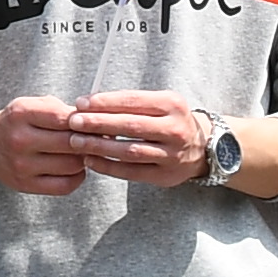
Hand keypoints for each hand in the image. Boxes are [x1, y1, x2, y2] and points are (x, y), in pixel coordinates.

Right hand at [0, 94, 101, 195]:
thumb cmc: (15, 122)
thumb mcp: (31, 105)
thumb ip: (60, 110)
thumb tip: (96, 122)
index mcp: (21, 113)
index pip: (64, 118)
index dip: (86, 121)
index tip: (98, 122)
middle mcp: (19, 140)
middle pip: (70, 143)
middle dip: (89, 140)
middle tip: (99, 138)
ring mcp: (21, 165)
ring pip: (71, 165)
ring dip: (84, 158)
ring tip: (84, 151)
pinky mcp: (25, 185)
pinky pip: (64, 185)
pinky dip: (77, 177)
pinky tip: (76, 167)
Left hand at [70, 89, 210, 181]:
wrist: (203, 147)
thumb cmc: (172, 120)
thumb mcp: (161, 103)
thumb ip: (132, 103)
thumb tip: (89, 105)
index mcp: (172, 104)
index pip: (133, 101)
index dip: (104, 102)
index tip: (81, 103)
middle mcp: (174, 129)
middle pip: (130, 125)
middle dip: (98, 123)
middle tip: (74, 122)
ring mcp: (171, 154)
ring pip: (130, 151)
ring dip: (100, 146)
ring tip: (77, 142)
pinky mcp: (165, 175)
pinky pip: (132, 172)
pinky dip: (109, 166)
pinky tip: (91, 160)